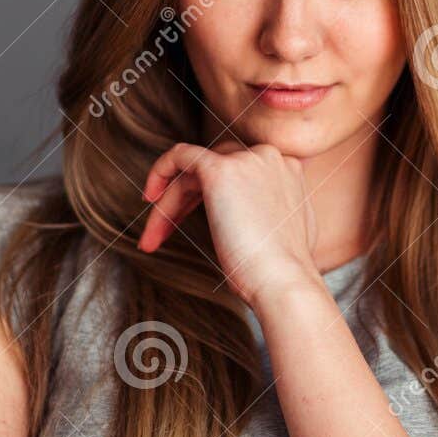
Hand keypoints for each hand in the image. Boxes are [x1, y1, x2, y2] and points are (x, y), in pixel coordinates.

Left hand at [138, 140, 322, 309]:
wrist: (283, 281)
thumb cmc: (281, 272)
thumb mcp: (283, 232)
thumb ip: (268, 212)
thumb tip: (247, 220)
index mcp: (288, 170)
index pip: (239, 171)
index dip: (211, 196)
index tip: (193, 221)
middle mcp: (269, 157)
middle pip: (214, 169)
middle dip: (186, 199)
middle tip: (166, 231)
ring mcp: (246, 160)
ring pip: (193, 171)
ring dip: (170, 202)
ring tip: (154, 237)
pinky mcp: (220, 169)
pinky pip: (180, 156)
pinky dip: (161, 171)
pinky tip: (149, 199)